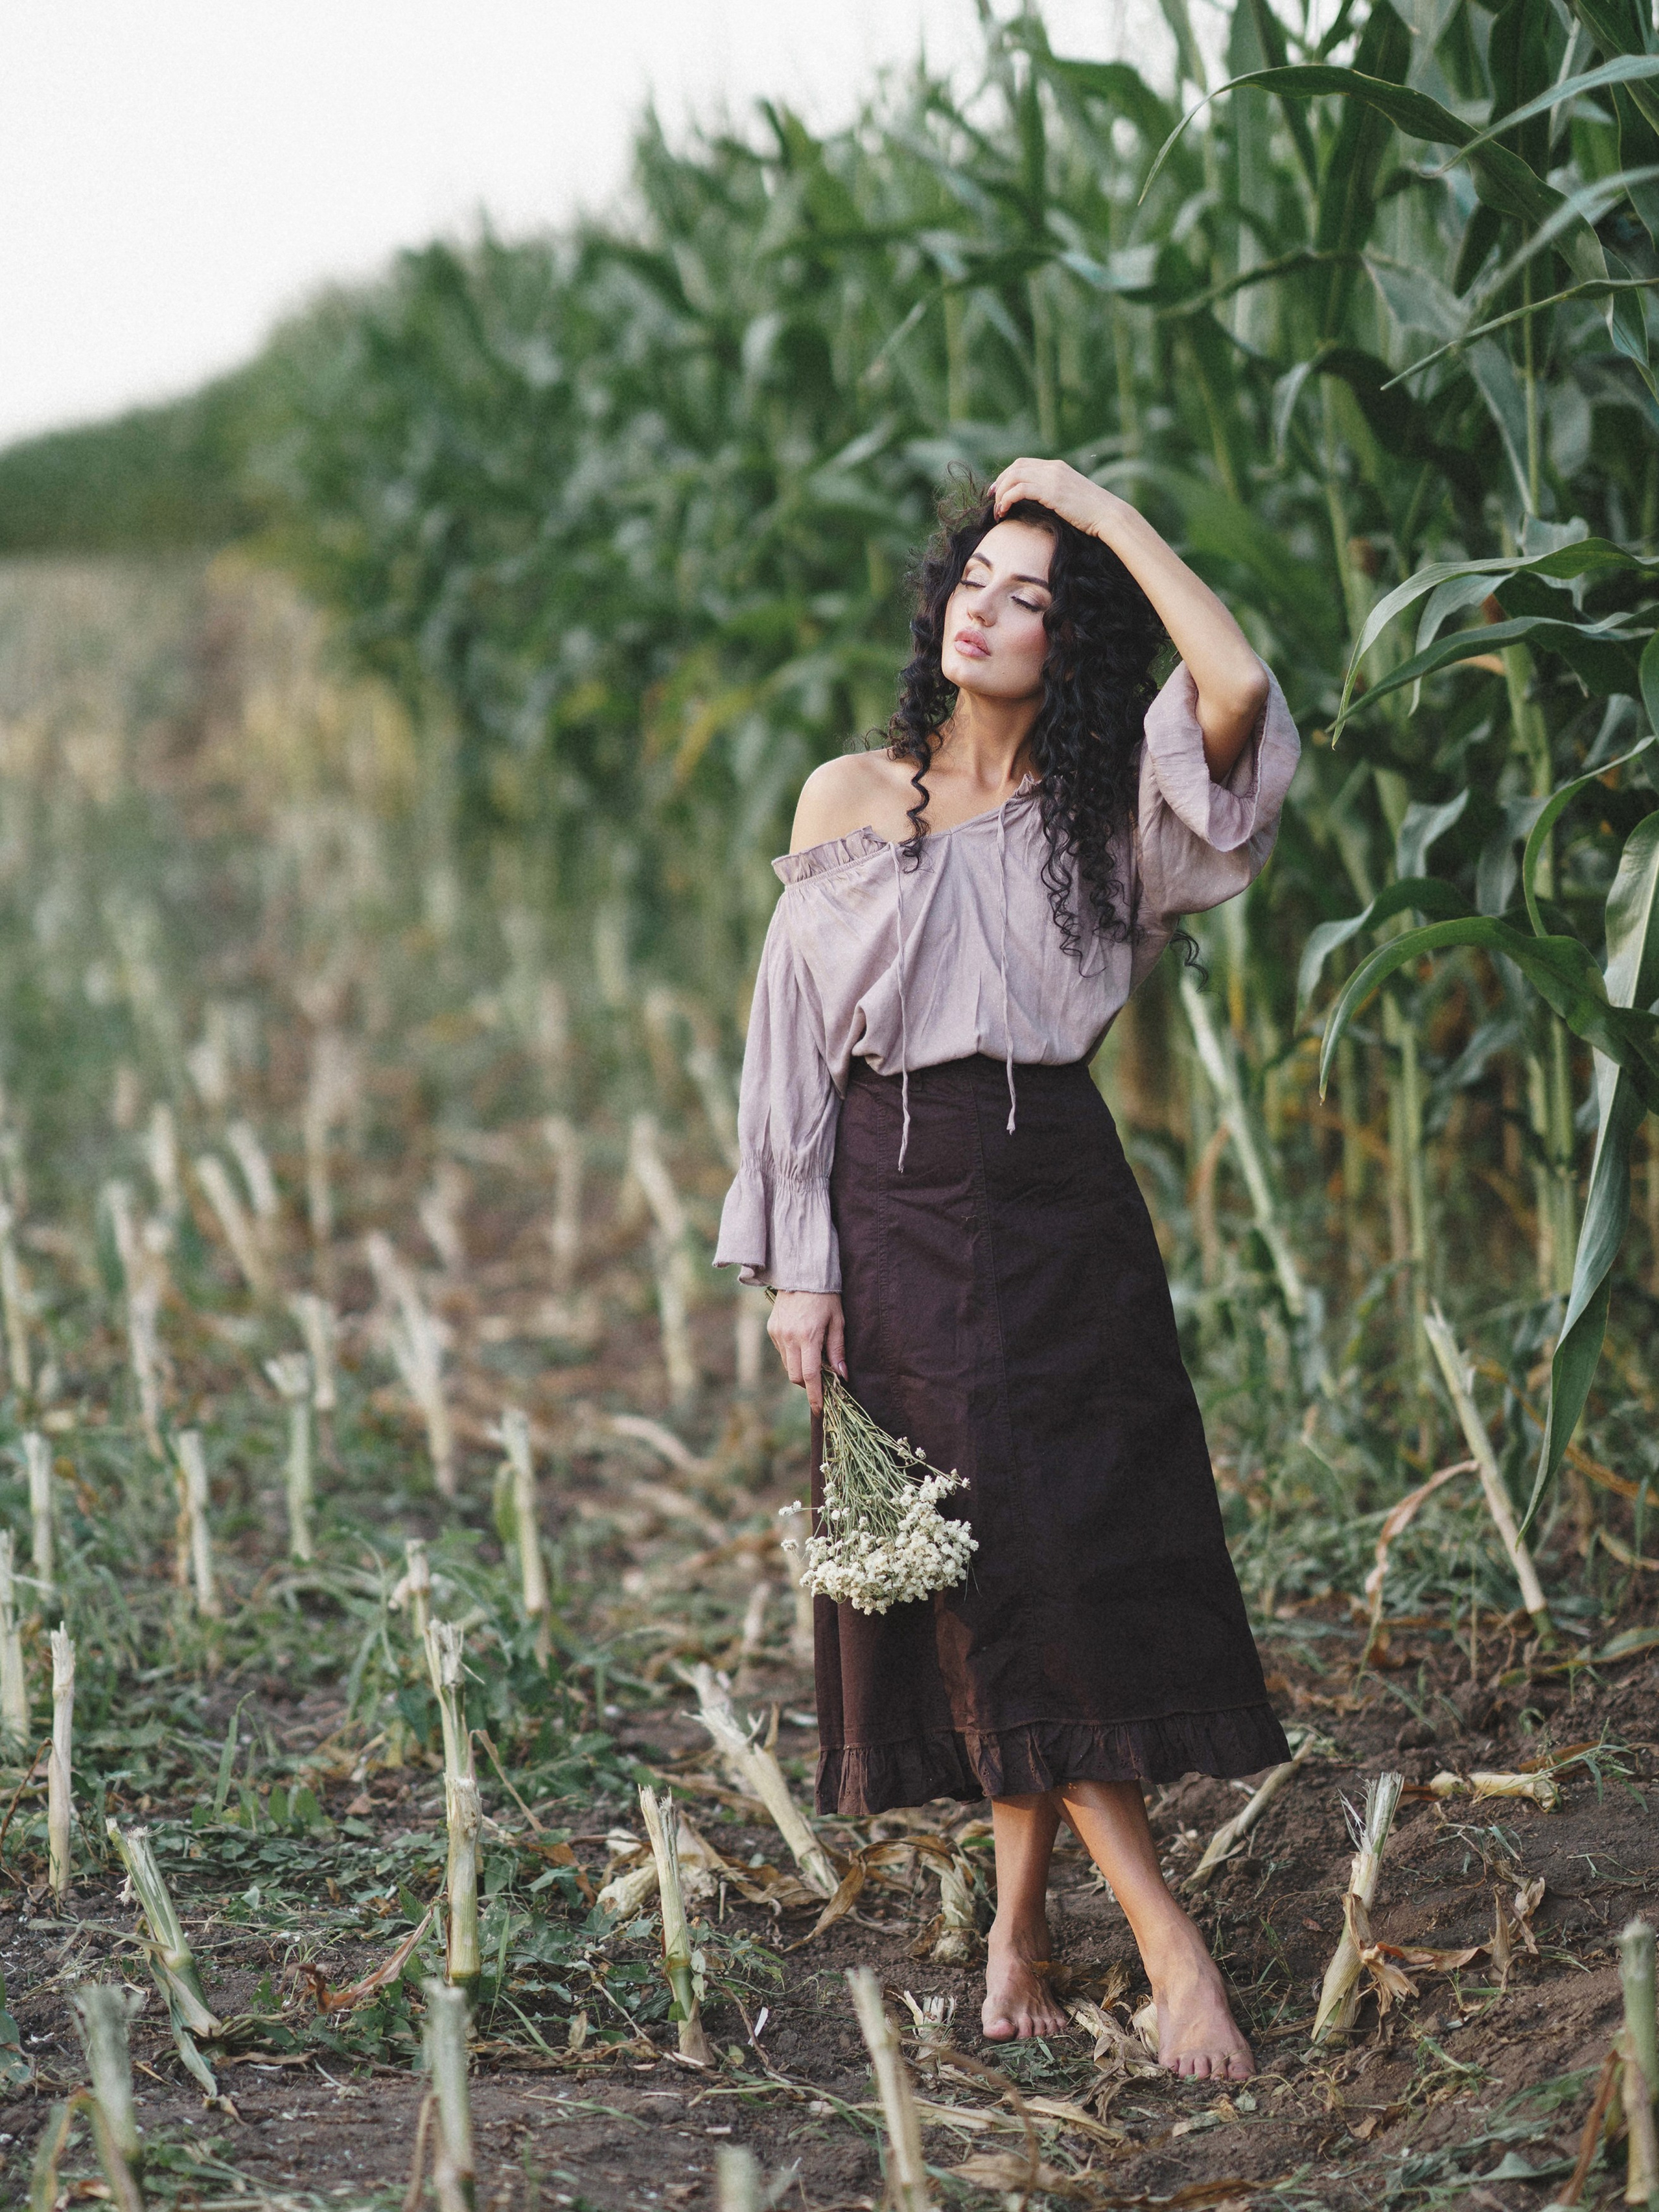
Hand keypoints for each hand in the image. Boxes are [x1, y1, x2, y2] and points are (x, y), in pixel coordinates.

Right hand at [767, 1291, 846, 1413]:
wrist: (801, 1272)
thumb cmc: (826, 1296)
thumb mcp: (838, 1321)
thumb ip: (837, 1349)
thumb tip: (842, 1376)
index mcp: (808, 1336)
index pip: (810, 1375)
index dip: (815, 1396)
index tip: (820, 1410)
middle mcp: (789, 1337)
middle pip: (795, 1376)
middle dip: (808, 1384)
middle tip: (822, 1382)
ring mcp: (777, 1334)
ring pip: (787, 1365)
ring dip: (800, 1369)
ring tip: (814, 1358)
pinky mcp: (771, 1329)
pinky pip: (782, 1352)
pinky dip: (793, 1356)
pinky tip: (803, 1344)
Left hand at [988, 457, 1119, 538]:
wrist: (1107, 514)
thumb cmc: (1092, 513)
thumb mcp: (1071, 497)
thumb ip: (1055, 494)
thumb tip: (1040, 503)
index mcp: (1057, 467)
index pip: (1024, 464)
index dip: (1007, 476)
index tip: (998, 491)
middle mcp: (1053, 468)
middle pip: (1015, 468)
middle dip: (999, 483)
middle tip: (992, 499)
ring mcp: (1052, 478)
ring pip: (1014, 477)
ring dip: (1001, 493)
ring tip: (998, 510)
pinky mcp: (1051, 491)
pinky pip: (1019, 490)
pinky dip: (1006, 499)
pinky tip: (1004, 511)